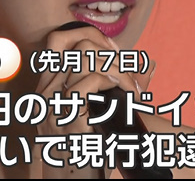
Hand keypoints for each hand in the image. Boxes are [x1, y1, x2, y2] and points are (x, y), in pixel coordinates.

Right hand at [32, 25, 154, 177]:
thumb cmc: (90, 152)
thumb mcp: (100, 113)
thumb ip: (118, 86)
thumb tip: (150, 62)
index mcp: (47, 88)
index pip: (63, 42)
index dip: (96, 42)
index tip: (119, 58)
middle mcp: (44, 92)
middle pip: (79, 46)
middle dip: (111, 55)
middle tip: (131, 77)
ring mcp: (52, 103)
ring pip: (86, 58)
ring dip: (117, 69)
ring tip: (133, 88)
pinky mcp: (65, 115)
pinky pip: (90, 80)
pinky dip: (114, 81)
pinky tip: (127, 93)